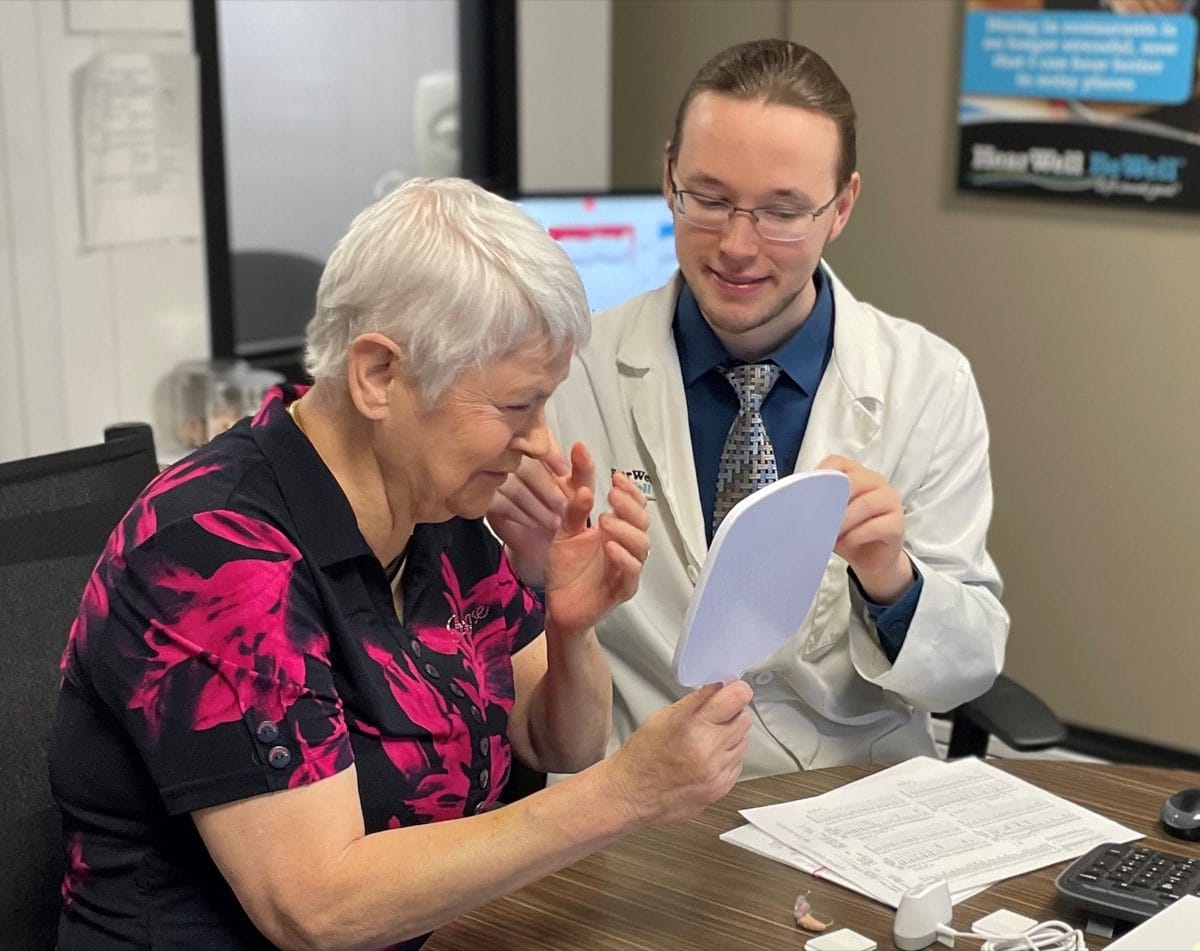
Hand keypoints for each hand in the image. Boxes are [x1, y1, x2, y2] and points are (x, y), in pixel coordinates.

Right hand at [488, 442, 571, 584]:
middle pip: (524, 464)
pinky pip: (499, 502)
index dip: (552, 456)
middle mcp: (509, 457)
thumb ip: (584, 468)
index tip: (564, 474)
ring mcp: (492, 477)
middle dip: (547, 489)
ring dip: (536, 505)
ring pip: (511, 484)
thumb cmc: (560, 510)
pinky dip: (519, 514)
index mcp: (534, 448)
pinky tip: (533, 522)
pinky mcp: (483, 498)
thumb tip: (580, 447)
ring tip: (554, 521)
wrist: (542, 543)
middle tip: (563, 507)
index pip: (538, 440)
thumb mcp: (580, 488)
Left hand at [541, 443, 649, 636]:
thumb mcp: (566, 531)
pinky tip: (609, 547)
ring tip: (605, 520)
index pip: (634, 506)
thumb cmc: (566, 570)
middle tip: (611, 496)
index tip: (616, 477)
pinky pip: (631, 573)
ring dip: (626, 530)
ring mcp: (625, 569)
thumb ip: (574, 503)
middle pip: (642, 523)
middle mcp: (625, 548)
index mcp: (616, 531)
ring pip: (642, 546)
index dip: (630, 491)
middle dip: (629, 506)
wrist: (558, 606)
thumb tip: (580, 461)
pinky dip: (623, 558)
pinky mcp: (621, 590)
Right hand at [601, 680, 752, 824]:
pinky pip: (738, 763)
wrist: (630, 796)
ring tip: (707, 740)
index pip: (735, 697)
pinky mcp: (720, 788)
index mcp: (689, 725)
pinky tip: (708, 758)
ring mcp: (715, 771)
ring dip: (730, 737)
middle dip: (732, 713)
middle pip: (743, 718)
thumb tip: (719, 688)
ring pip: (743, 741)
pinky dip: (727, 758)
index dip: (736, 690)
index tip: (734, 690)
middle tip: (717, 716)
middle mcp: (705, 748)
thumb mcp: (661, 717)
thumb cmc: (641, 757)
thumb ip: (695, 701)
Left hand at [818, 454, 912, 603]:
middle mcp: (875, 482)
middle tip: (816, 518)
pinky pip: (878, 526)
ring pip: (867, 503)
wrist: (871, 560)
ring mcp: (890, 501)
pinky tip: (844, 543)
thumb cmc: (848, 532)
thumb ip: (818, 505)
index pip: (838, 463)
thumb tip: (795, 506)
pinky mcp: (897, 524)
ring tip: (829, 534)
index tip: (805, 492)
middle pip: (854, 481)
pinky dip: (856, 535)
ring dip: (844, 520)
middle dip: (832, 500)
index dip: (821, 475)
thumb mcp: (828, 516)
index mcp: (856, 474)